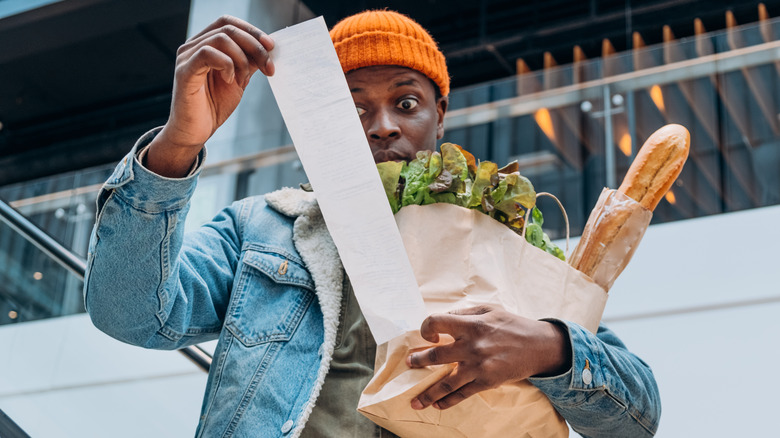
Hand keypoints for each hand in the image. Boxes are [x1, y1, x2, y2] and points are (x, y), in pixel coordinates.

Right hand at [147, 15, 274, 176]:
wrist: (196, 132)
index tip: (271, 47)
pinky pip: (207, 53)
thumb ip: (249, 62)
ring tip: (243, 81)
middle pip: (228, 29)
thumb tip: (268, 48)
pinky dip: (227, 64)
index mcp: (205, 44)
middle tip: (269, 67)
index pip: (228, 23)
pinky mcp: (184, 71)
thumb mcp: (239, 80)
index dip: (252, 31)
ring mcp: (186, 57)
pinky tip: (231, 80)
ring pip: (221, 39)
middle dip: (255, 47)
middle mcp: (193, 46)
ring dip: (242, 59)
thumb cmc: (214, 106)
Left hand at [406, 304, 571, 409]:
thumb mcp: (489, 309)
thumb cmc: (512, 325)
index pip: (436, 322)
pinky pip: (463, 394)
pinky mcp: (487, 381)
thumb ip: (464, 313)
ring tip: (415, 400)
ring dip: (428, 393)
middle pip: (436, 355)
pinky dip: (448, 401)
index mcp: (471, 324)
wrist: (539, 346)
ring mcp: (478, 366)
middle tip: (410, 364)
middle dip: (419, 361)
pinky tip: (438, 405)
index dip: (426, 328)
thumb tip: (442, 321)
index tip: (428, 336)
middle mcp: (472, 345)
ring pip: (446, 382)